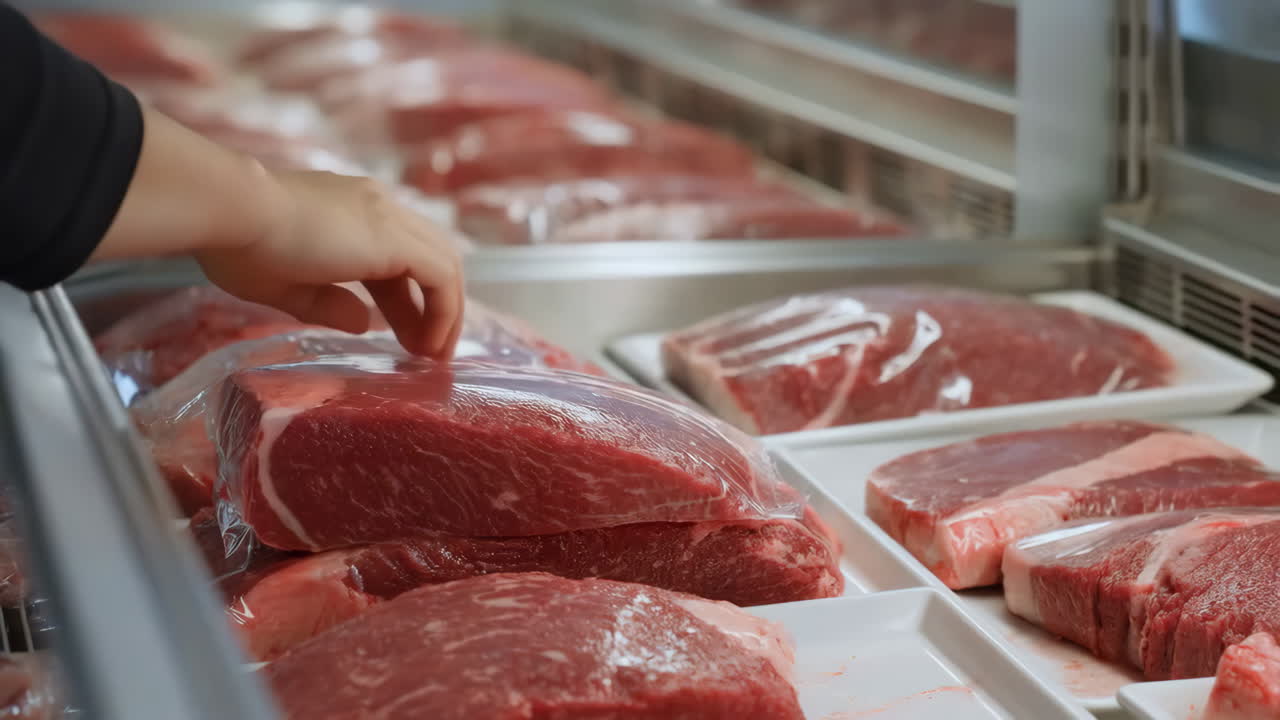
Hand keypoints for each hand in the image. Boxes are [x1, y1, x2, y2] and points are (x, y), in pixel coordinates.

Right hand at [196, 169, 463, 357]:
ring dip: (445, 311)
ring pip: (442, 262)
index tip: (401, 338)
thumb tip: (363, 323)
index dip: (403, 301)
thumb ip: (328, 303)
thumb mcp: (286, 286)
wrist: (229, 209)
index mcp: (348, 212)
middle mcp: (375, 206)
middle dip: (430, 307)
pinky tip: (431, 342)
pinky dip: (445, 309)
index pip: (392, 258)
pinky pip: (441, 275)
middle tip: (425, 351)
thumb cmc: (239, 245)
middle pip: (424, 258)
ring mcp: (387, 215)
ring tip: (435, 354)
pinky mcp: (394, 236)